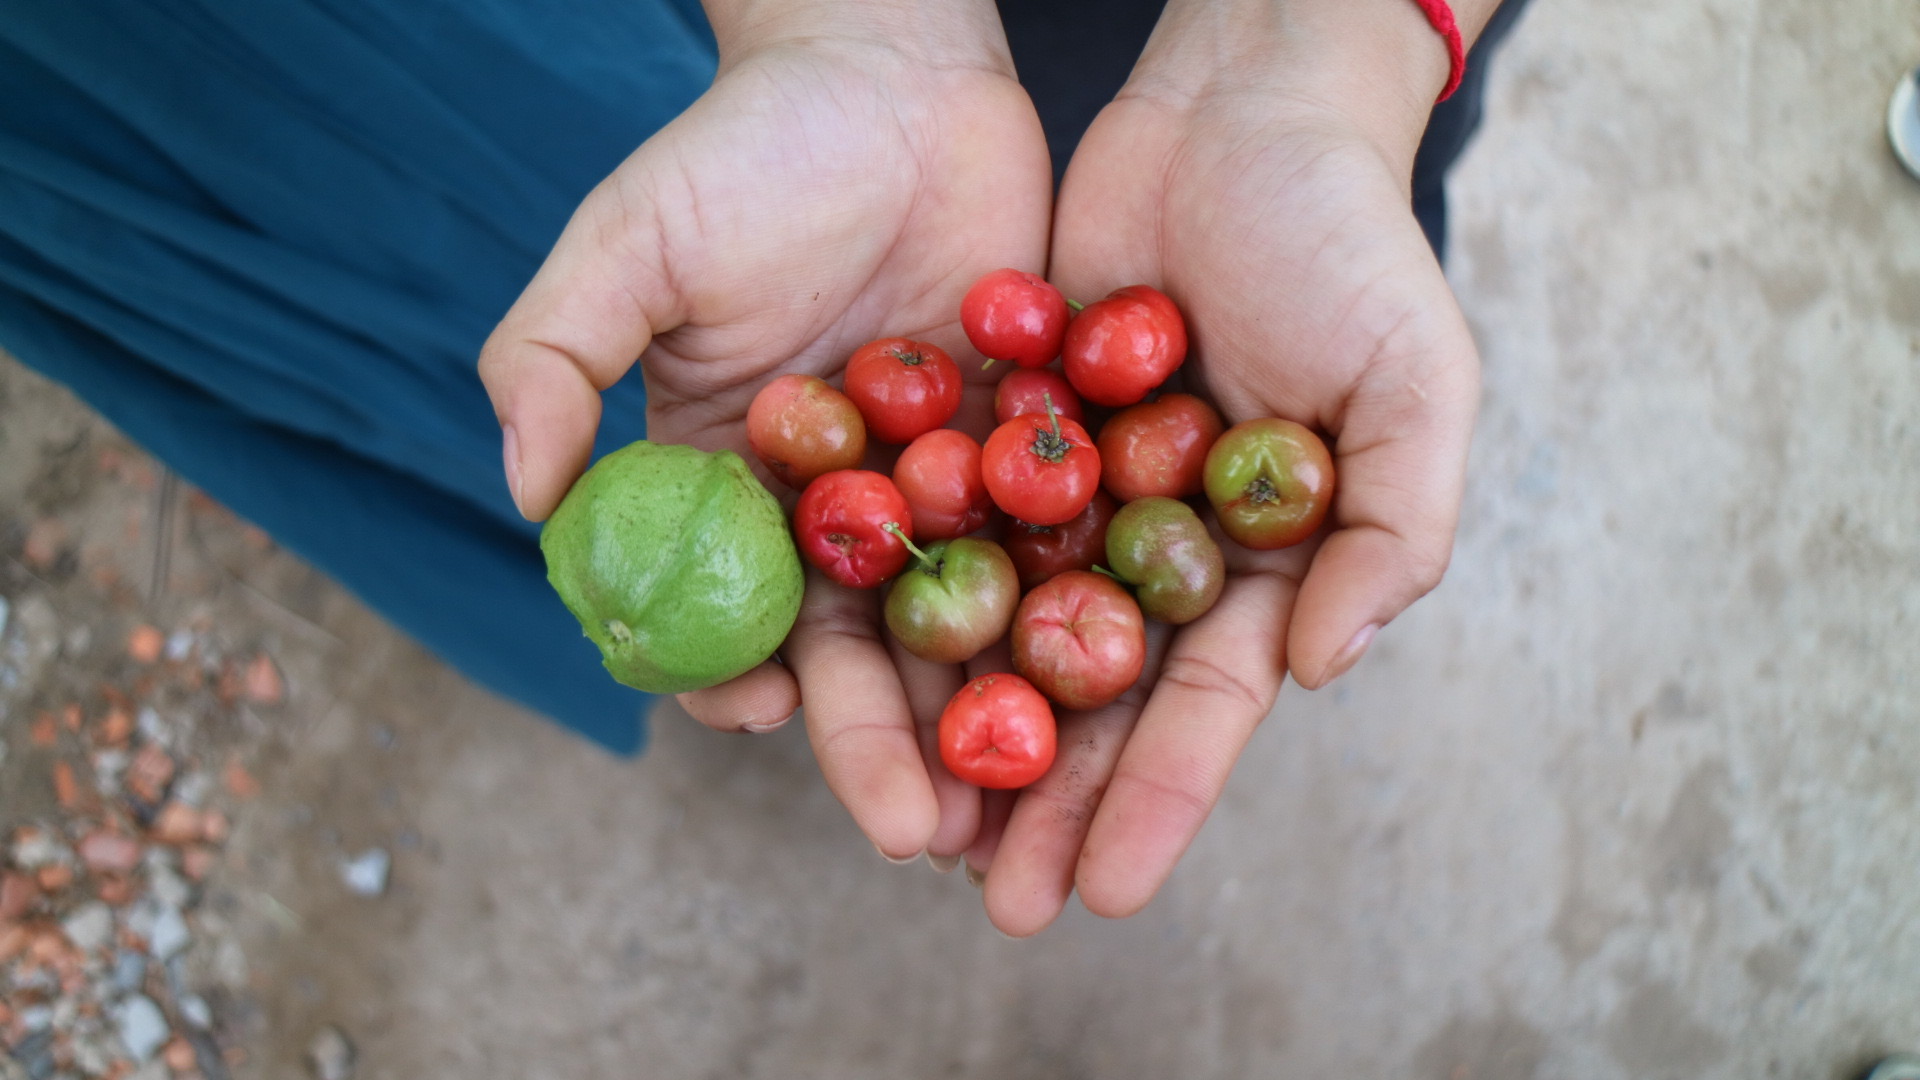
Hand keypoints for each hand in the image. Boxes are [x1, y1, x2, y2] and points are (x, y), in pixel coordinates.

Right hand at [478, 3, 1051, 859]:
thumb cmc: (745, 150)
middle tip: (921, 833)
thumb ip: (555, 356)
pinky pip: (1052, 541)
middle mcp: (837, 505)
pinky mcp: (1031, 447)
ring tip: (1020, 805)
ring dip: (987, 717)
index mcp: (733, 483)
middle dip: (884, 742)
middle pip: (859, 648)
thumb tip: (524, 498)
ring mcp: (941, 484)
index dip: (736, 672)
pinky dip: (1077, 613)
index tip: (761, 713)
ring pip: (964, 622)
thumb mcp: (628, 243)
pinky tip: (1112, 686)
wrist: (893, 67)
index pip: (728, 609)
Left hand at [967, 2, 1482, 933]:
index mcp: (1260, 564)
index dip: (1156, 801)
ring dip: (962, 729)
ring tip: (909, 824)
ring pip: (1004, 631)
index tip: (1106, 891)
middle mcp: (1158, 548)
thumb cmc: (1349, 245)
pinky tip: (855, 668)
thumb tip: (1323, 667)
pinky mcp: (999, 433)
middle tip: (990, 903)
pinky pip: (946, 522)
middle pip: (1090, 697)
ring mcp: (1073, 494)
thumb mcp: (1416, 383)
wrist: (1237, 110)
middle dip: (1045, 803)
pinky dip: (906, 593)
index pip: (1203, 708)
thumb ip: (1395, 529)